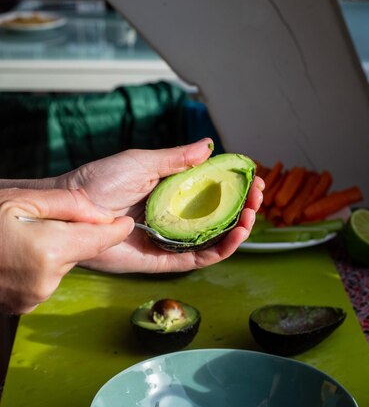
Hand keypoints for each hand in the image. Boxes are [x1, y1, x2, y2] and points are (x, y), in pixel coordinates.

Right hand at [0, 188, 133, 313]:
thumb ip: (67, 204)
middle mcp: (47, 280)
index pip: (100, 240)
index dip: (116, 230)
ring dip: (54, 251)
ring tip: (25, 237)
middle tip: (47, 221)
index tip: (126, 222)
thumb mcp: (21, 200)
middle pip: (80, 252)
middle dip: (74, 236)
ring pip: (63, 266)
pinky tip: (18, 254)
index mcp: (50, 250)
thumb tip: (105, 214)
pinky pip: (45, 280)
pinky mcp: (23, 305)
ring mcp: (34, 297)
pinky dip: (39, 266)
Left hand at [58, 138, 263, 273]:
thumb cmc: (100, 182)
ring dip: (239, 228)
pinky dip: (221, 250)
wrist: (73, 210)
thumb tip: (208, 146)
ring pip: (214, 239)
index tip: (253, 177)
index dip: (235, 186)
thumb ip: (176, 158)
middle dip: (243, 206)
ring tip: (251, 214)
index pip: (213, 191)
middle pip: (219, 216)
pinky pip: (198, 259)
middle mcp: (176, 217)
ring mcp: (171, 240)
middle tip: (257, 195)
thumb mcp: (142, 162)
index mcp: (173, 193)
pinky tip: (236, 235)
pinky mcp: (163, 260)